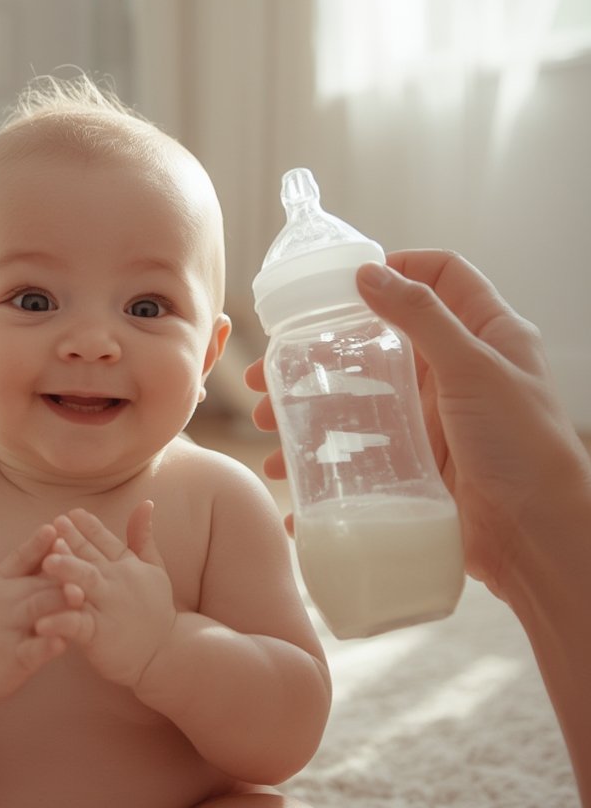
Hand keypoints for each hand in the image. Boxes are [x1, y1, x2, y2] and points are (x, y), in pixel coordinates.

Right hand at [0, 522, 73, 706]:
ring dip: (58, 602)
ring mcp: (7, 631)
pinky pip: (33, 650)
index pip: (20, 558)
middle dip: (59, 572)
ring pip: (38, 611)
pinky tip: (63, 642)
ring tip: (79, 595)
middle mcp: (3, 603)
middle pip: (36, 581)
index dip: (37, 543)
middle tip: (82, 560)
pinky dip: (47, 646)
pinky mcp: (13, 659)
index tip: (55, 527)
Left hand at [36, 504, 176, 689]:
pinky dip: (60, 623)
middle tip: (54, 526)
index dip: (88, 526)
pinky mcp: (99, 635)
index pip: (104, 540)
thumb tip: (145, 502)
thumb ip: (143, 537)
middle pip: (91, 558)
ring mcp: (107, 608)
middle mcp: (116, 583)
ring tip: (47, 562)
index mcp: (125, 566)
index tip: (71, 512)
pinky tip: (41, 622)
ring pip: (85, 585)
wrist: (166, 653)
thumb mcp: (153, 569)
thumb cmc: (155, 610)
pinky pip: (76, 625)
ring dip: (67, 571)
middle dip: (73, 541)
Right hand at [247, 250, 590, 600]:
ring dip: (314, 408)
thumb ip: (422, 318)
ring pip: (365, 401)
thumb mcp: (474, 368)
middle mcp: (461, 373)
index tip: (341, 283)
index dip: (397, 267)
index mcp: (487, 336)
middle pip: (383, 344)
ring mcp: (438, 422)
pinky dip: (327, 462)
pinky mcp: (421, 467)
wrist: (538, 539)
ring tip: (269, 421)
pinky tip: (293, 473)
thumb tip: (370, 273)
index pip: (443, 277)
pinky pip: (365, 454)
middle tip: (271, 366)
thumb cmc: (524, 446)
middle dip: (325, 351)